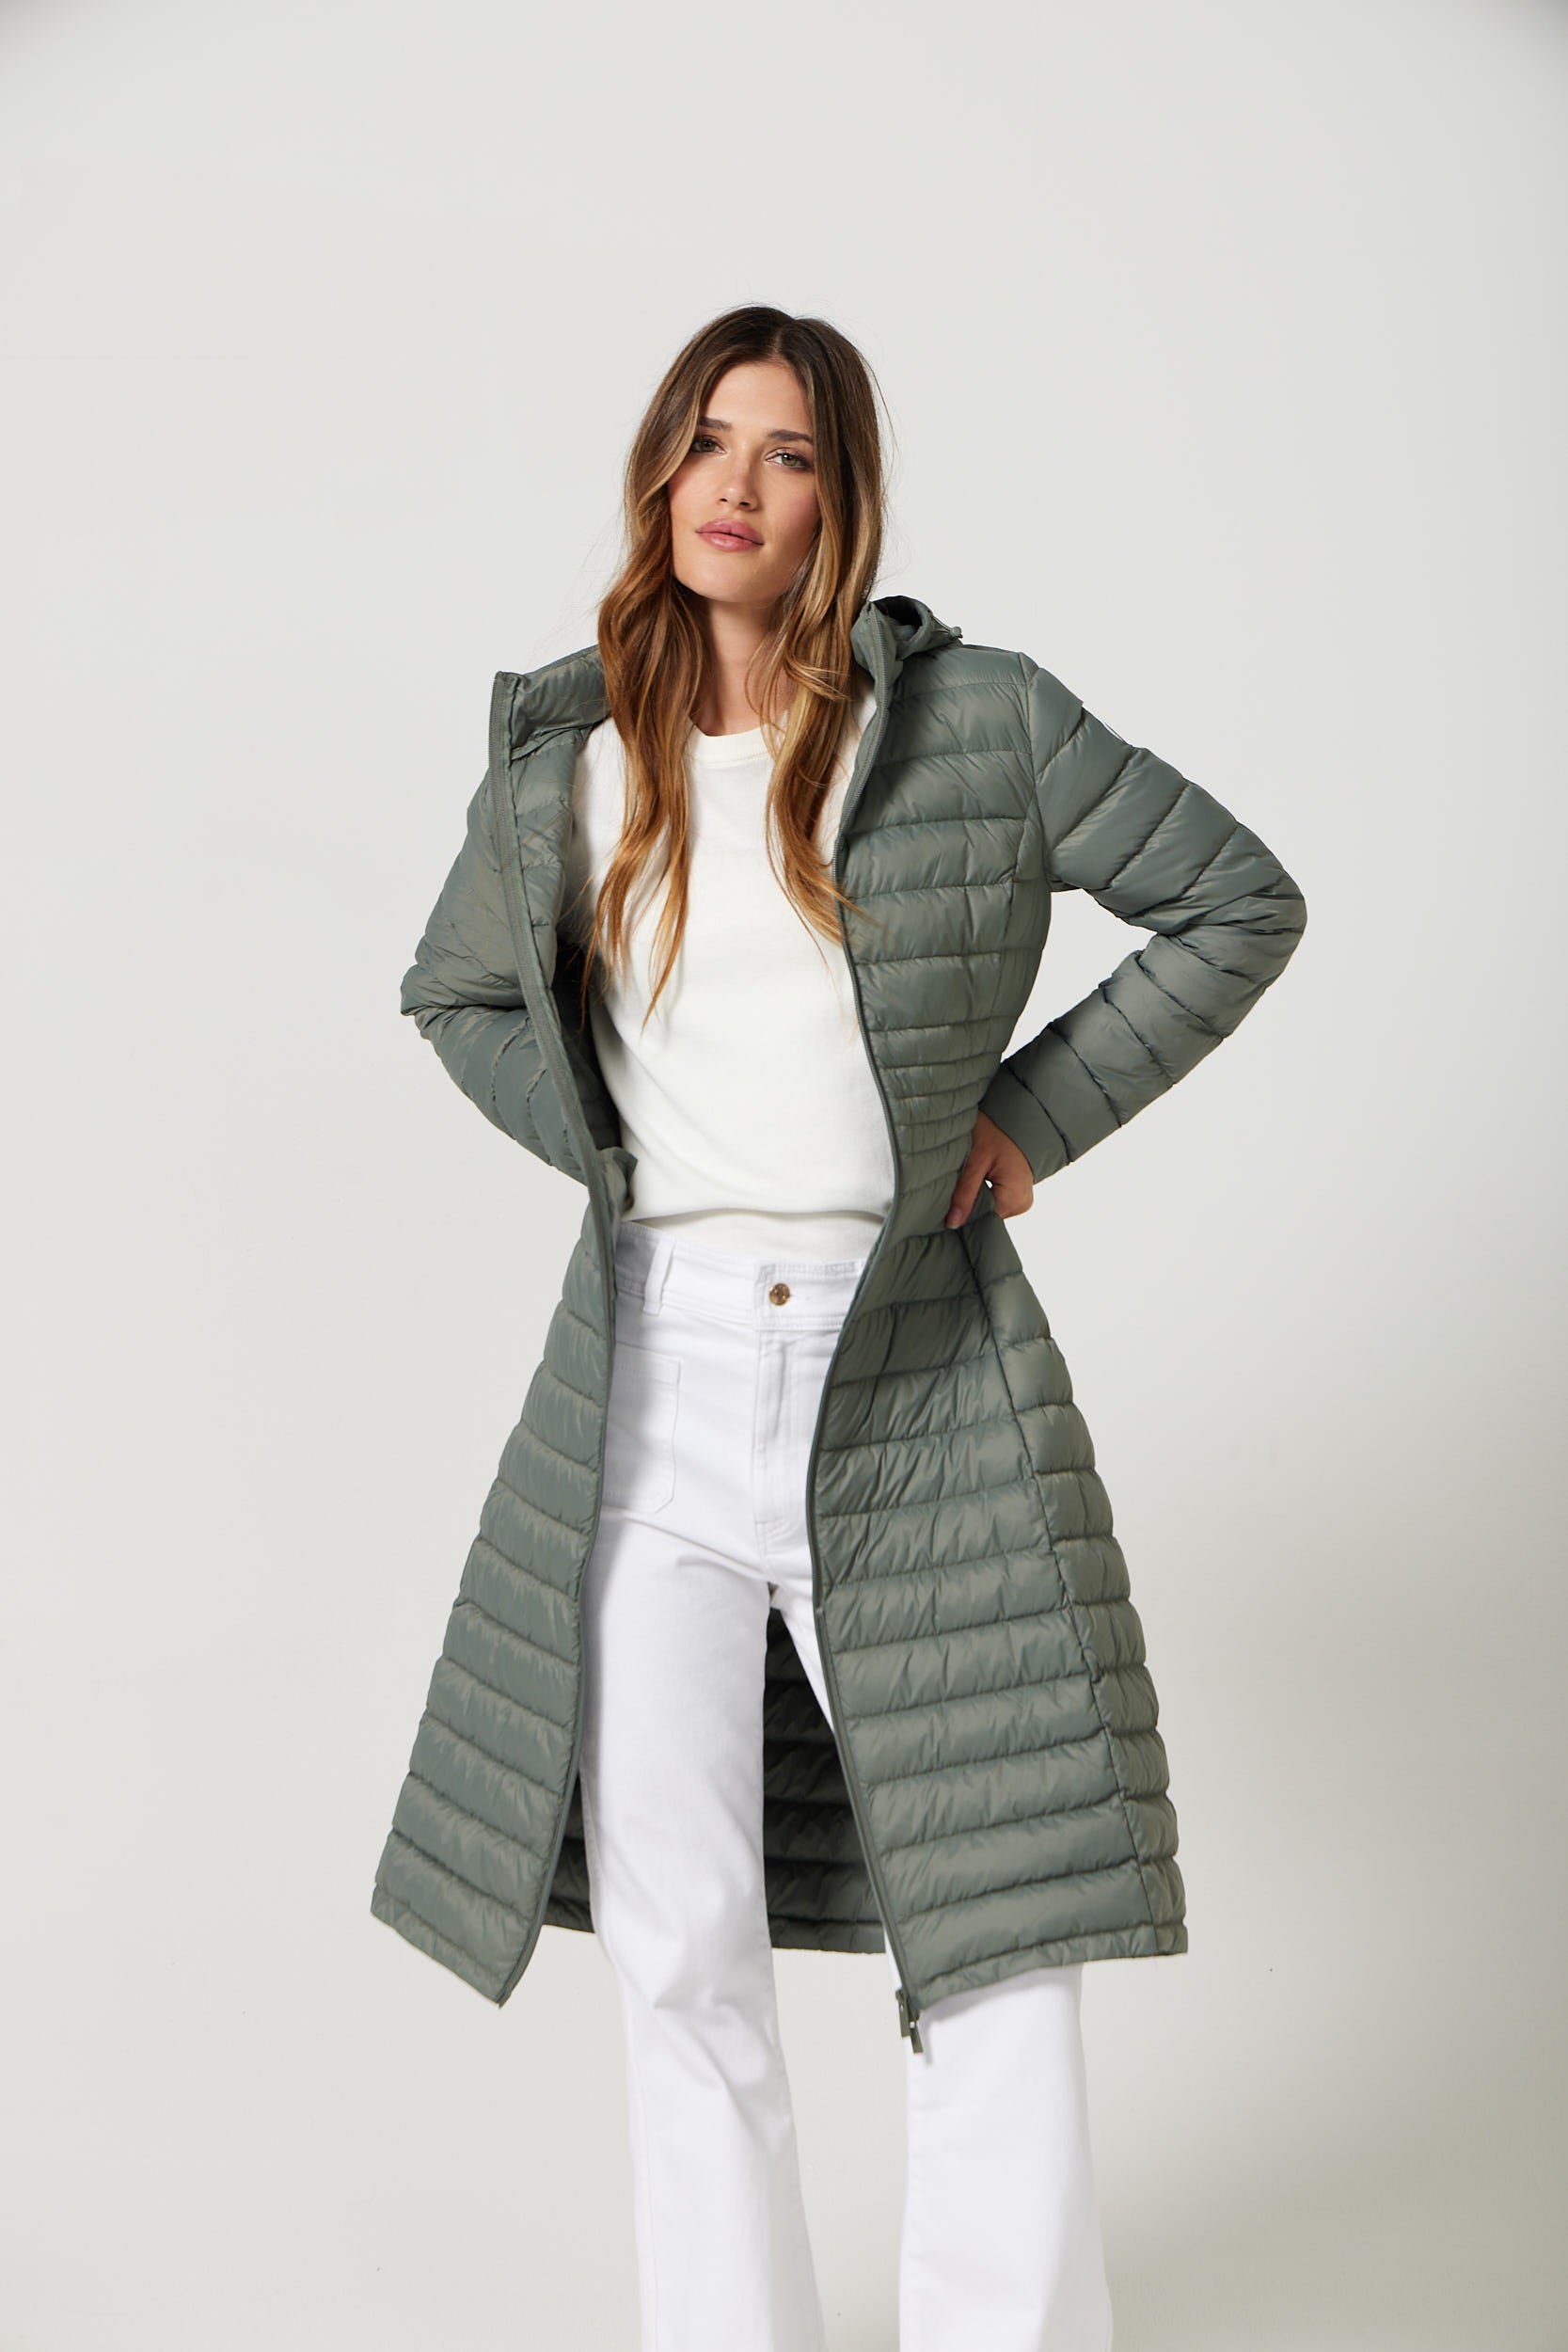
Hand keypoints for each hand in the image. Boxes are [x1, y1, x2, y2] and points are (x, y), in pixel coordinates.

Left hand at [945, 1110, 1034, 1226]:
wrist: (1012, 1115)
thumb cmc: (994, 1132)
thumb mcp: (975, 1160)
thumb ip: (964, 1194)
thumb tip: (953, 1224)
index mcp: (1015, 1197)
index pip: (983, 1220)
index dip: (964, 1211)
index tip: (949, 1199)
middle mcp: (1023, 1203)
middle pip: (987, 1216)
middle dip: (970, 1203)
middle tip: (959, 1181)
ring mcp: (1023, 1199)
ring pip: (990, 1209)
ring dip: (977, 1197)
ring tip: (970, 1177)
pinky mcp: (1018, 1193)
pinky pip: (996, 1201)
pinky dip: (984, 1192)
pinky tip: (979, 1178)